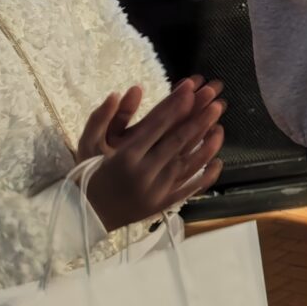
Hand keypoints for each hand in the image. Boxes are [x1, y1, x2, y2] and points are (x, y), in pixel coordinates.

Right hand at [83, 77, 225, 229]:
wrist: (85, 215)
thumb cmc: (88, 174)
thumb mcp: (87, 145)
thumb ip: (101, 118)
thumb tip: (116, 93)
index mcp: (125, 156)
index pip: (157, 126)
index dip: (175, 107)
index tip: (191, 91)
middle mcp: (144, 172)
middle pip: (177, 141)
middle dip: (198, 120)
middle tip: (215, 102)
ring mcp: (156, 190)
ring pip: (188, 164)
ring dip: (206, 144)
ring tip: (220, 127)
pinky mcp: (163, 203)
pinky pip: (190, 188)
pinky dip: (205, 175)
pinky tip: (217, 161)